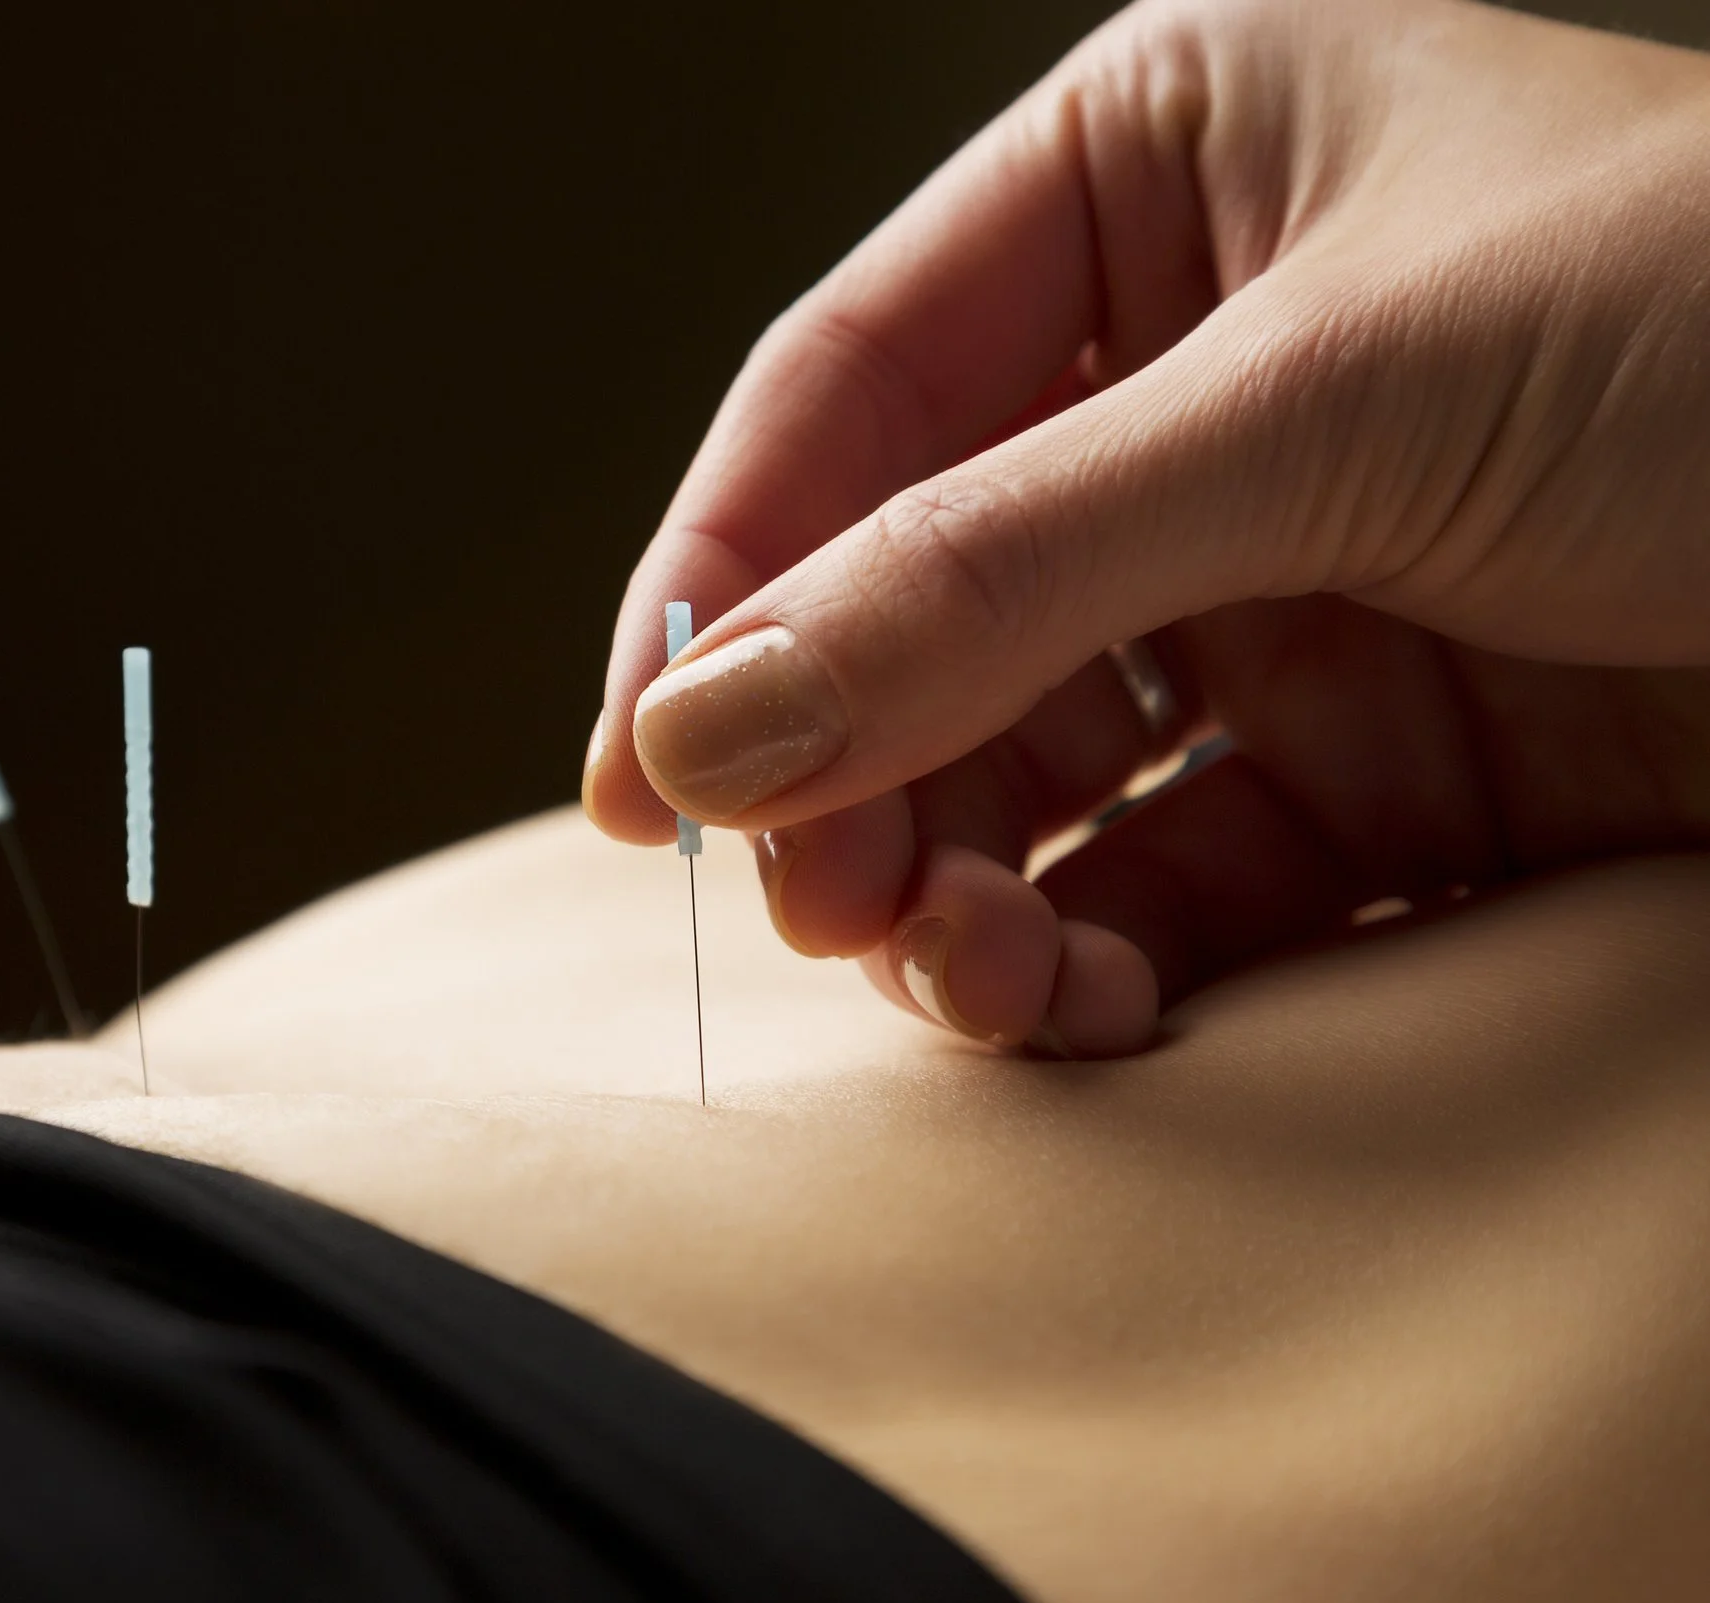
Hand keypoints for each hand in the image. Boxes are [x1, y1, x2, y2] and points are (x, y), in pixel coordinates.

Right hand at [583, 0, 1709, 1056]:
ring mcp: (1272, 578)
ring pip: (1014, 760)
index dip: (720, 582)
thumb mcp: (1335, 405)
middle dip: (847, 764)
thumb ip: (995, 570)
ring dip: (960, 888)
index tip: (638, 773)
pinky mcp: (1372, 758)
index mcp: (1157, 183)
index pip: (849, 393)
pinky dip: (1100, 956)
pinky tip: (1096, 1010)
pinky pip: (1161, 873)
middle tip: (821, 909)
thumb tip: (700, 728)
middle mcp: (1187, 377)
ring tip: (974, 986)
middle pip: (905, 596)